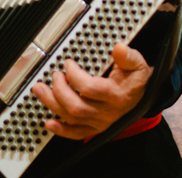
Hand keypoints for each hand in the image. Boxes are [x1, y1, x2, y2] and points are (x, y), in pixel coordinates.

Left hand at [31, 43, 151, 139]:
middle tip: (55, 76)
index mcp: (116, 95)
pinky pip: (76, 134)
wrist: (141, 93)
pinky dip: (61, 130)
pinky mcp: (94, 128)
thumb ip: (127, 56)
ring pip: (72, 118)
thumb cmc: (135, 77)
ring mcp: (100, 122)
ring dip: (52, 105)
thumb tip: (119, 48)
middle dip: (59, 90)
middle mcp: (107, 112)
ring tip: (40, 90)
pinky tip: (49, 123)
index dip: (74, 76)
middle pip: (77, 107)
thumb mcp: (136, 62)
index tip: (68, 64)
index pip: (89, 88)